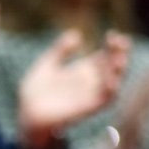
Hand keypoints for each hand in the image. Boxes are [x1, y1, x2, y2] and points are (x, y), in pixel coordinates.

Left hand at [12, 29, 132, 148]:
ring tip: (121, 59)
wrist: (27, 114)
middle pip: (112, 67)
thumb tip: (75, 34)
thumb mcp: (47, 64)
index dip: (112, 46)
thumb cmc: (36, 92)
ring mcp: (89, 95)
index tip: (113, 34)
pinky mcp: (86, 108)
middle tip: (121, 42)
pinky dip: (110, 91)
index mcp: (82, 71)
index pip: (104, 56)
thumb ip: (60, 50)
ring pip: (113, 83)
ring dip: (119, 72)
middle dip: (120, 55)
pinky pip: (103, 101)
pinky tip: (111, 81)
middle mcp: (90, 82)